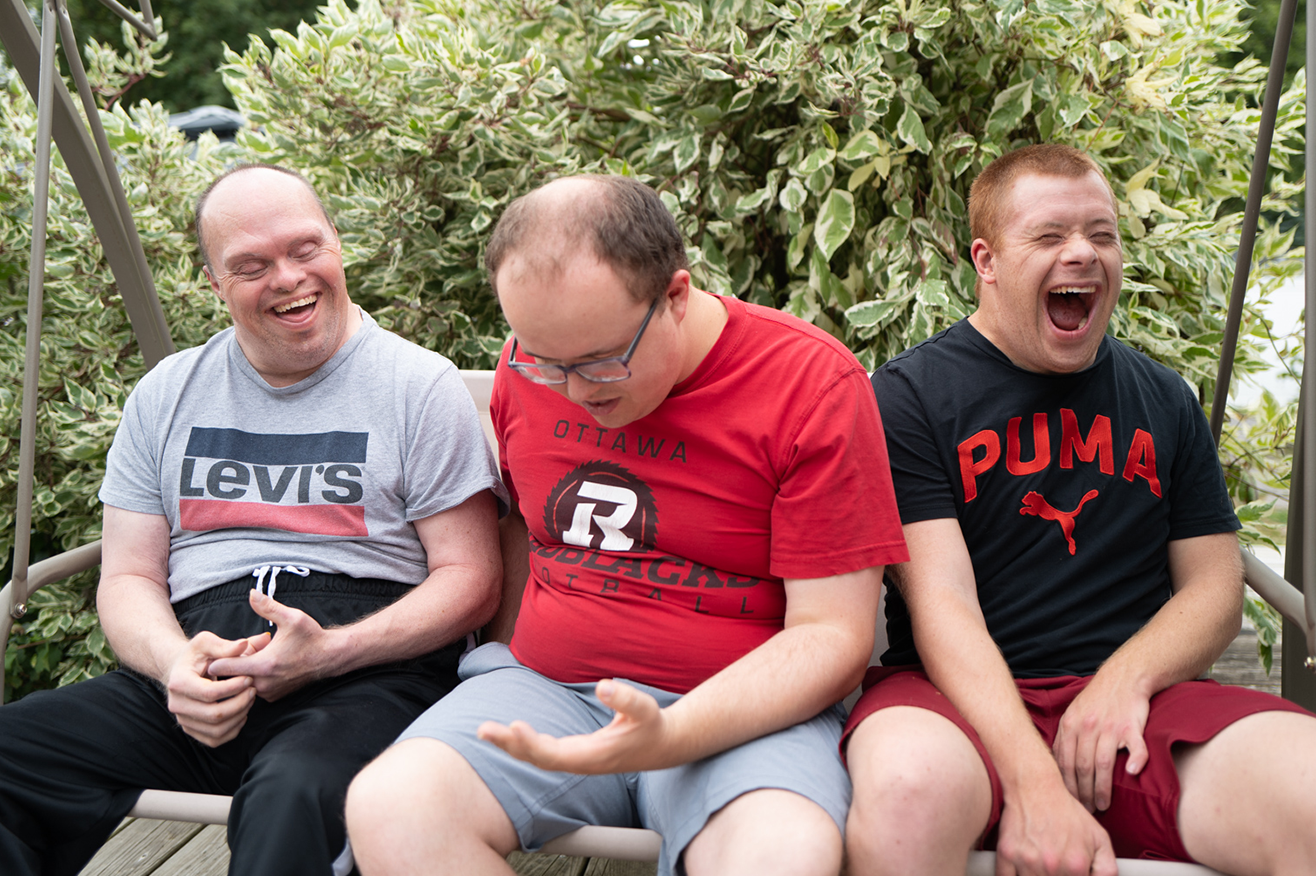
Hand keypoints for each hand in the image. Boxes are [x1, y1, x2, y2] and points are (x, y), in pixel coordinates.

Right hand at [164, 631, 267, 746]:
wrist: (180, 671)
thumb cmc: (196, 655)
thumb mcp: (206, 643)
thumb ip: (225, 646)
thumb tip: (244, 645)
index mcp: (178, 682)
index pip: (210, 693)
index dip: (234, 688)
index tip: (249, 678)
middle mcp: (177, 705)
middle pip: (214, 715)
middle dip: (240, 703)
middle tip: (253, 690)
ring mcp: (183, 720)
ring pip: (216, 730)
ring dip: (239, 716)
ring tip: (249, 700)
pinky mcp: (191, 730)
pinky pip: (215, 739)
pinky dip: (233, 730)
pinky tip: (242, 714)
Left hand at [205, 590, 336, 700]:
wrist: (330, 657)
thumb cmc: (311, 637)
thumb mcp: (291, 617)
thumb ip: (267, 606)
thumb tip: (251, 593)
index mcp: (263, 665)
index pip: (221, 668)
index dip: (219, 656)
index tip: (227, 647)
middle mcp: (263, 684)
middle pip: (229, 676)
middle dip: (233, 662)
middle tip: (248, 650)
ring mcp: (268, 693)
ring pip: (242, 682)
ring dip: (244, 671)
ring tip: (259, 657)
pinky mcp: (273, 697)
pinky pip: (254, 688)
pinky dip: (255, 678)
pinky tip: (267, 666)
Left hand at [477, 678, 672, 773]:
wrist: (661, 746)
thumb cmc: (651, 726)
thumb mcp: (645, 709)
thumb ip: (626, 699)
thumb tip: (603, 685)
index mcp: (593, 756)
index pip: (554, 755)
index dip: (531, 744)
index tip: (513, 726)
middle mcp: (580, 762)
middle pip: (537, 759)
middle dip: (509, 745)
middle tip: (483, 730)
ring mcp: (576, 760)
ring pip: (536, 758)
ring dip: (510, 745)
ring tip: (484, 731)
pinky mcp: (574, 754)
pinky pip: (541, 753)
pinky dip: (522, 744)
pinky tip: (508, 733)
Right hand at [995, 779, 1117, 875]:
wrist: (1035, 787)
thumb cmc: (1066, 812)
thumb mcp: (1099, 838)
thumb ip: (1107, 870)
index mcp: (1076, 866)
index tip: (1070, 872)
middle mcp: (1052, 866)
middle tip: (1055, 865)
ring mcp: (1027, 861)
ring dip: (1035, 875)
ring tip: (1041, 863)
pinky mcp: (1006, 854)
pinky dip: (1014, 875)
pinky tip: (1024, 866)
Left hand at [1052, 676, 1149, 811]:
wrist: (1124, 676)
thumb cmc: (1097, 699)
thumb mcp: (1073, 714)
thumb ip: (1065, 738)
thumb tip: (1055, 765)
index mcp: (1069, 724)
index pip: (1063, 762)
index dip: (1065, 785)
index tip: (1067, 802)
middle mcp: (1086, 726)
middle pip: (1081, 767)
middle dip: (1081, 793)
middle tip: (1085, 811)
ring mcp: (1109, 726)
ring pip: (1102, 763)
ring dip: (1102, 788)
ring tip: (1102, 805)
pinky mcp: (1131, 725)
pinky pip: (1135, 747)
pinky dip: (1136, 760)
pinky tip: (1133, 774)